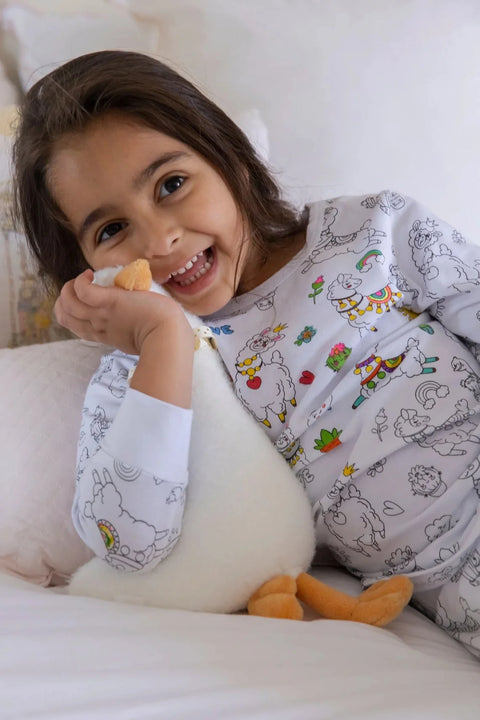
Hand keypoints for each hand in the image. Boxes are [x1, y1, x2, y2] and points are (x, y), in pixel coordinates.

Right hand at [55, 269, 190, 355]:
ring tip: (83, 279)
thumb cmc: (160, 335)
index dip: (70, 312)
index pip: (73, 326)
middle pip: (64, 315)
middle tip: (77, 287)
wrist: (168, 336)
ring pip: (67, 302)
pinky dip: (80, 281)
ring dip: (69, 287)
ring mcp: (101, 315)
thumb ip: (126, 329)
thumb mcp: (135, 338)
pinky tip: (89, 274)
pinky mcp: (110, 301)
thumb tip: (131, 319)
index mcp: (103, 336)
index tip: (82, 301)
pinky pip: (82, 290)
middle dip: (64, 298)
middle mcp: (97, 327)